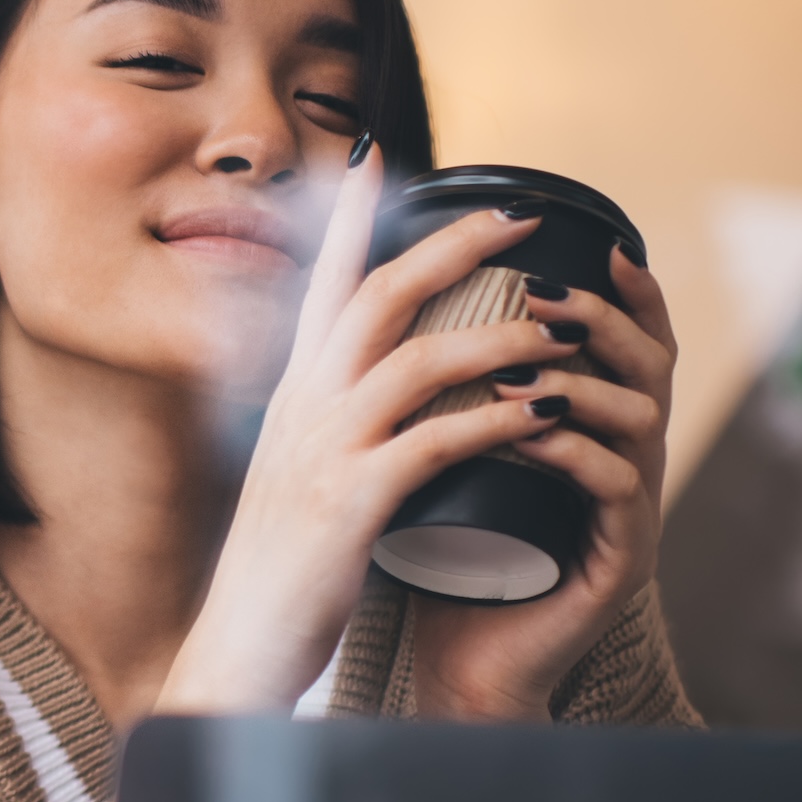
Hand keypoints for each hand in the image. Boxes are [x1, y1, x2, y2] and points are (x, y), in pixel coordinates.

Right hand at [154, 143, 603, 715]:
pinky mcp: (353, 503)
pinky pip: (438, 441)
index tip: (378, 156)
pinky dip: (498, 418)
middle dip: (453, 246)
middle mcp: (303, 406)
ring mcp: (325, 450)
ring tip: (562, 327)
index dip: (349, 217)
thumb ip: (332, 426)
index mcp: (293, 395)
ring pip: (419, 359)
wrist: (238, 646)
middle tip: (520, 217)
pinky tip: (545, 412)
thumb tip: (371, 392)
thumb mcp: (297, 474)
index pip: (320, 283)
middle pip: (378, 294)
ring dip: (499, 335)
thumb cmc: (280, 569)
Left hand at [407, 244, 675, 720]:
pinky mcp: (622, 560)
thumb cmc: (446, 552)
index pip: (629, 340)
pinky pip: (617, 489)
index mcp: (594, 427)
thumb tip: (388, 295)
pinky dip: (572, 451)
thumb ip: (444, 387)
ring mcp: (632, 510)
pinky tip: (528, 432)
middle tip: (540, 293)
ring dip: (581, 381)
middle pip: (652, 364)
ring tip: (519, 367)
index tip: (594, 239)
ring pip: (642, 418)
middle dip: (600, 319)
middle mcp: (626, 459)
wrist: (457, 657)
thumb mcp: (445, 451)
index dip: (624, 288)